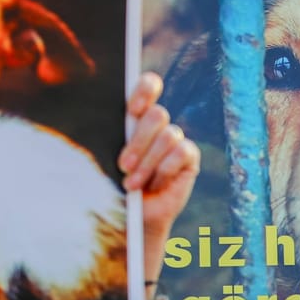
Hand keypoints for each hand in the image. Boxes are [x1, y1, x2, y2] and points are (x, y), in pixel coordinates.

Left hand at [120, 72, 200, 251]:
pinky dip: (164, 170)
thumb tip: (114, 120)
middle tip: (123, 166)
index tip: (134, 110)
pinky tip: (155, 185)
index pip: (150, 85)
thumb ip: (116, 136)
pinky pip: (181, 153)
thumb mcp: (110, 157)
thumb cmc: (117, 182)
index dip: (146, 91)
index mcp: (137, 114)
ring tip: (133, 184)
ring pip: (168, 136)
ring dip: (148, 163)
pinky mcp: (189, 157)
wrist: (135, 214)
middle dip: (138, 143)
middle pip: (157, 115)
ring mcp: (176, 139)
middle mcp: (159, 124)